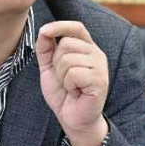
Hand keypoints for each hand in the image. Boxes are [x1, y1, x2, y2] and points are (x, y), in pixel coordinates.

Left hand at [37, 21, 108, 145]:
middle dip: (56, 63)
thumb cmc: (64, 94)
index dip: (60, 26)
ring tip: (70, 86)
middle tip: (64, 79)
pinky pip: (73, 73)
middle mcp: (96, 54)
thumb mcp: (50, 68)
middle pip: (66, 44)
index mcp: (87, 48)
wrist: (73, 119)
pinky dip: (68, 85)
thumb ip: (46, 48)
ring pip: (68, 59)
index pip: (76, 27)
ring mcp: (100, 66)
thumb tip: (44, 31)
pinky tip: (76, 92)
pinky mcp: (100, 80)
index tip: (44, 31)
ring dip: (62, 76)